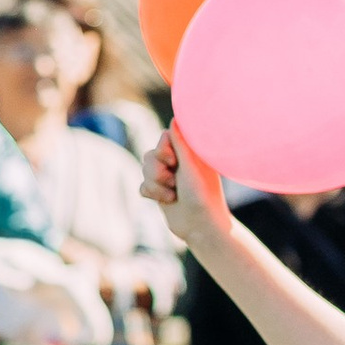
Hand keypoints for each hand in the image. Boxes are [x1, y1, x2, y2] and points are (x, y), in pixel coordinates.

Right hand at [146, 128, 232, 252]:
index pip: (165, 137)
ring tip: (173, 195)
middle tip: (174, 181)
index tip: (174, 162)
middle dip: (157, 170)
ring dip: (156, 184)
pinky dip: (153, 194)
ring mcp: (168, 177)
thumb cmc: (202, 194)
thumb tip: (176, 117)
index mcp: (190, 153)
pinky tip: (168, 201)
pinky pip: (142, 186)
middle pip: (150, 154)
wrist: (201, 227)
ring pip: (144, 170)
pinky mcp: (160, 192)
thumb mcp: (191, 165)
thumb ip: (181, 142)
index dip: (164, 150)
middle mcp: (179, 162)